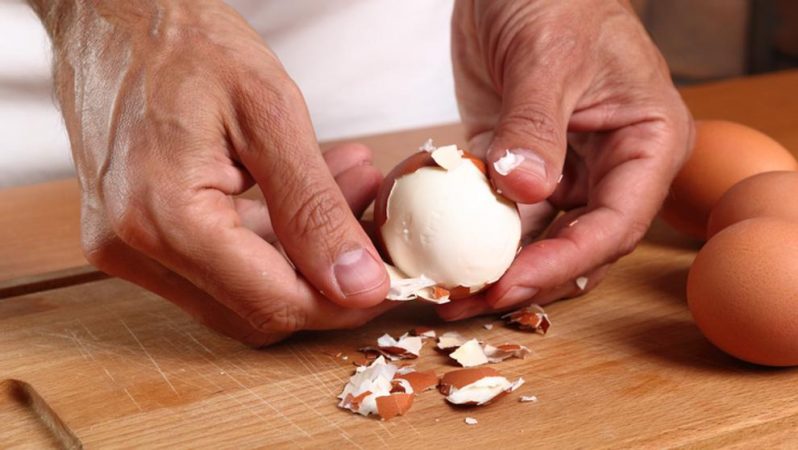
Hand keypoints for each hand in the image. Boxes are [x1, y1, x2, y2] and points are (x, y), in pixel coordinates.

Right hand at [32, 0, 390, 344]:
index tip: (387, 277)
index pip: (274, 302)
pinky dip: (269, 240)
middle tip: (371, 222)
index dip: (342, 301)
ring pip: (241, 290)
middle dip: (326, 275)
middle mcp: (133, 246)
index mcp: (164, 217)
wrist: (116, 15)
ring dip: (302, 253)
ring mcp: (126, 245)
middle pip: (257, 308)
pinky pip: (215, 265)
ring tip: (349, 186)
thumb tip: (358, 283)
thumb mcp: (270, 114)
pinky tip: (302, 192)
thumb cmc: (185, 43)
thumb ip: (314, 208)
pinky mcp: (133, 236)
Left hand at [440, 0, 693, 319]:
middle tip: (471, 301)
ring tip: (451, 291)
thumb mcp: (546, 56)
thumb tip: (524, 191)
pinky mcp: (519, 166)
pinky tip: (441, 253)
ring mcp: (565, 169)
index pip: (616, 222)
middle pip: (578, 244)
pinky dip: (473, 234)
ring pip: (538, 237)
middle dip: (527, 278)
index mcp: (647, 144)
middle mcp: (612, 166)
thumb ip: (535, 125)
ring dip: (496, 265)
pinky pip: (500, 211)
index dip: (565, 262)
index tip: (510, 283)